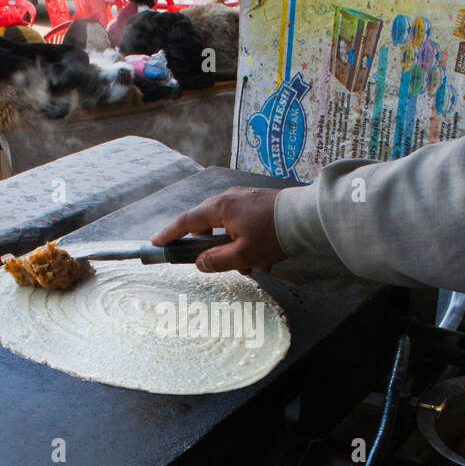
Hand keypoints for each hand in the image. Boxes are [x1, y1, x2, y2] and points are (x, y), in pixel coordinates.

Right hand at [151, 186, 286, 274]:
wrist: (308, 218)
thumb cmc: (273, 234)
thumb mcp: (243, 255)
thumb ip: (217, 261)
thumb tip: (199, 263)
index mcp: (221, 207)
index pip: (187, 220)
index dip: (170, 233)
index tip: (157, 241)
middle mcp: (230, 198)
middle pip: (208, 224)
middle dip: (213, 248)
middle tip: (214, 263)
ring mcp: (246, 199)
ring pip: (229, 228)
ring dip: (236, 250)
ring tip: (253, 267)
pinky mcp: (260, 203)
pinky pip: (245, 225)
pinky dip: (249, 243)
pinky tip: (265, 259)